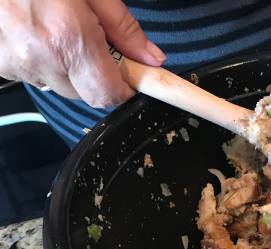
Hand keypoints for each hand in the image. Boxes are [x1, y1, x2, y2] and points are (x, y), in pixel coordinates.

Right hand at [0, 0, 165, 107]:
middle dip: (95, 74)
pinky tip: (37, 31)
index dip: (123, 88)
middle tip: (90, 38)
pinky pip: (34, 74)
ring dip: (67, 66)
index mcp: (67, 37)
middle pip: (85, 93)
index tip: (130, 77)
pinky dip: (42, 59)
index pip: (107, 94)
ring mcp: (15, 62)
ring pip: (59, 85)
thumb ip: (123, 27)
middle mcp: (40, 56)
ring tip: (58, 28)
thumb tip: (151, 59)